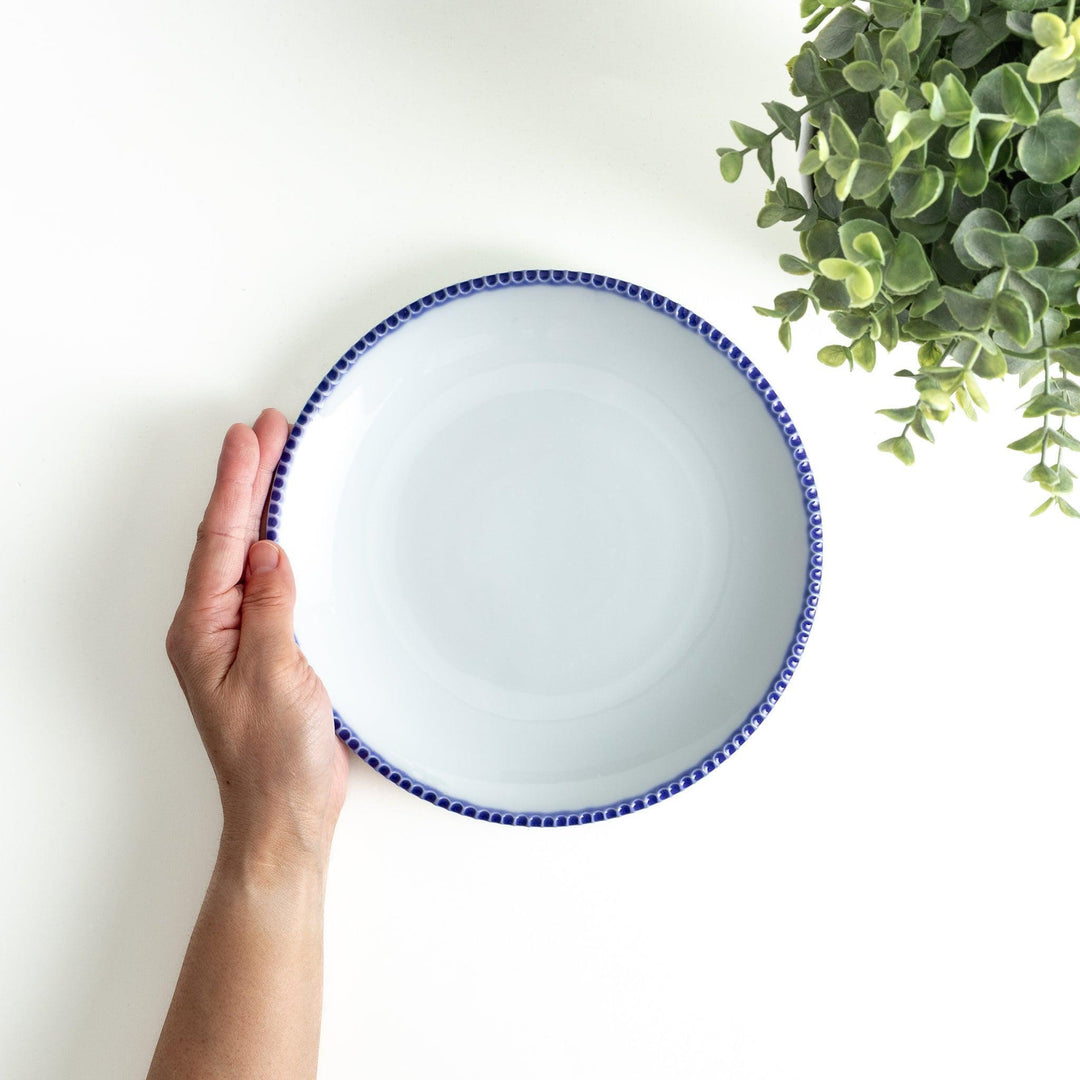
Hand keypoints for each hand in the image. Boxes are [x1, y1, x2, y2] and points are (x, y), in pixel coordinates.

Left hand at [166, 409, 349, 867]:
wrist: (285, 812)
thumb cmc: (275, 759)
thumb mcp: (275, 676)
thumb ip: (269, 608)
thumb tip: (268, 550)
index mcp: (202, 629)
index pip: (220, 540)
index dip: (238, 484)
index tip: (251, 437)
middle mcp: (211, 625)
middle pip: (227, 536)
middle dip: (247, 479)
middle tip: (267, 428)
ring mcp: (237, 634)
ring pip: (245, 552)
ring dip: (261, 502)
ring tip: (276, 457)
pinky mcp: (263, 645)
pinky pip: (266, 579)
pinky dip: (277, 540)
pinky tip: (289, 525)